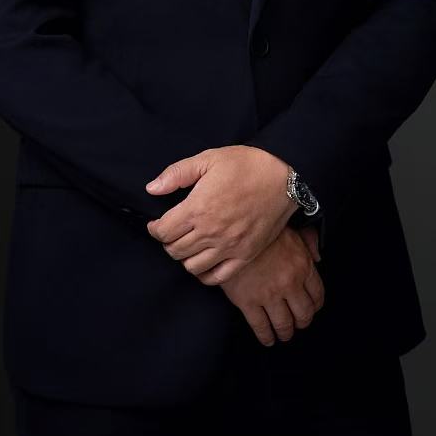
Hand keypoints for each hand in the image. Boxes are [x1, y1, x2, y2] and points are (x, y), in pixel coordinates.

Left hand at [145, 145, 296, 283]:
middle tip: (172, 233)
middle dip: (168, 242)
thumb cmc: (246, 165)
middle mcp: (211, 232)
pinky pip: (218, 277)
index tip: (157, 224)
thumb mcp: (208, 159)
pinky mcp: (245, 255)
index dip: (154, 229)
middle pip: (174, 250)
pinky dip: (205, 274)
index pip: (163, 231)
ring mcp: (229, 247)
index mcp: (198, 208)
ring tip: (188, 245)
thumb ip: (177, 174)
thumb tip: (152, 188)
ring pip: (192, 266)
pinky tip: (204, 262)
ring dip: (184, 258)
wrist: (284, 177)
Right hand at [220, 226, 324, 345]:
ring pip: (284, 324)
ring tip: (284, 335)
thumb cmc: (261, 229)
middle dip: (302, 322)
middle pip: (304, 313)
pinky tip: (267, 339)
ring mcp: (268, 295)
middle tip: (299, 324)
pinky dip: (266, 337)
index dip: (315, 306)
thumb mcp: (292, 229)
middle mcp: (289, 284)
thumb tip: (318, 257)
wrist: (231, 232)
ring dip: (286, 333)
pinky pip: (261, 326)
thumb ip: (309, 242)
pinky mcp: (247, 302)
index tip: (311, 309)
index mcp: (302, 266)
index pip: (317, 294)